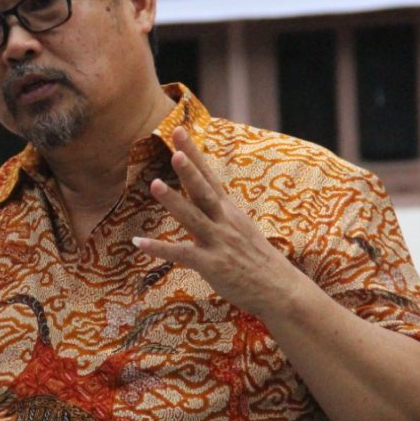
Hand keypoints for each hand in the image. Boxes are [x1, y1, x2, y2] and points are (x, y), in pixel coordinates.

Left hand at [132, 127, 304, 318]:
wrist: (280, 289)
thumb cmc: (257, 259)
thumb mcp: (241, 227)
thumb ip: (220, 211)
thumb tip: (204, 196)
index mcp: (229, 210)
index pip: (208, 175)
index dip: (193, 153)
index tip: (179, 131)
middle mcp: (224, 221)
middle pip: (203, 190)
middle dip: (189, 170)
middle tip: (174, 151)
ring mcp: (218, 242)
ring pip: (193, 217)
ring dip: (174, 201)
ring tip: (155, 184)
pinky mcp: (211, 264)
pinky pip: (182, 254)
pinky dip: (160, 248)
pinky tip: (139, 243)